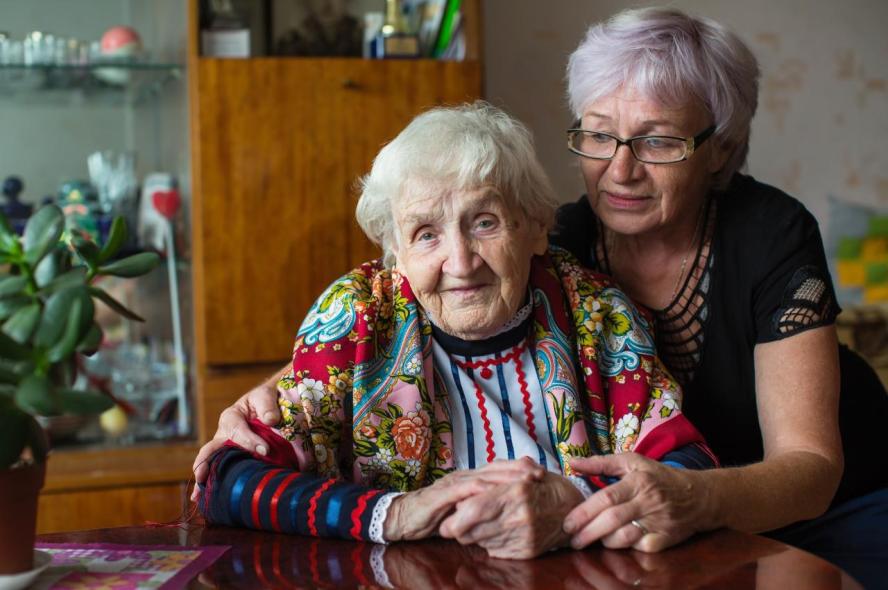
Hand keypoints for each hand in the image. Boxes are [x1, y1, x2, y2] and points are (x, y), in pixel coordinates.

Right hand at [190, 371, 283, 497]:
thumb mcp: (266, 396)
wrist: (267, 404)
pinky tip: (203, 499)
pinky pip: (219, 470)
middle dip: (205, 463)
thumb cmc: (265, 399)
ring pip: (211, 463)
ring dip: (203, 479)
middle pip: (211, 450)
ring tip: (198, 496)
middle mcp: (223, 434)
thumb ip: (267, 406)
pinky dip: (210, 483)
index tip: (265, 450)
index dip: (249, 441)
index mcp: (231, 416)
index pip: (236, 430)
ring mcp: (224, 448)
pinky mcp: (231, 458)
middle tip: (202, 477)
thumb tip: (270, 420)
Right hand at [385, 458, 545, 541]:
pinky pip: (465, 489)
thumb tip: (505, 510)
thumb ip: (481, 506)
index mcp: (469, 478)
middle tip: (540, 473)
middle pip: (496, 468)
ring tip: (525, 480)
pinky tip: (496, 490)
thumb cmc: (435, 516)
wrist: (404, 518)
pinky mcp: (444, 494)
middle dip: (519, 470)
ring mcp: (454, 483)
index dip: (519, 469)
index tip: (540, 473)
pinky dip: (482, 489)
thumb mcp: (463, 510)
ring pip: (485, 476)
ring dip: (507, 477)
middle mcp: (464, 476)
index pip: (498, 469)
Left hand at [439, 471, 583, 558]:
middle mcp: (519, 517)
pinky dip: (489, 541)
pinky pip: (494, 550)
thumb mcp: (520, 473)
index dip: (455, 516)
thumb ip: (491, 480)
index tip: (449, 515)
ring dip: (474, 534)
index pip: (473, 510)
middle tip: (457, 520)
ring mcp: (523, 537)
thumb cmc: (544, 486)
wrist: (573, 509)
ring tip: (481, 522)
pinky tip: (498, 530)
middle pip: (472, 530)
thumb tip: (462, 499)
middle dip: (458, 527)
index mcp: (516, 491)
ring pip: (480, 541)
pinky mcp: (525, 552)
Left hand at [563, 453, 709, 551]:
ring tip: (591, 539)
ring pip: (625, 537)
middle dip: (588, 532)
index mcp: (638, 482)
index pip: (607, 498)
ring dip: (604, 541)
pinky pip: (640, 548)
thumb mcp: (633, 462)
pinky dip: (625, 548)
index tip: (568, 523)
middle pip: (613, 520)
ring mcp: (659, 523)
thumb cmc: (659, 477)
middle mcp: (648, 502)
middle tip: (572, 539)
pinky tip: (615, 543)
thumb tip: (573, 464)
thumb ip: (601, 463)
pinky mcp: (666, 539)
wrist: (699, 496)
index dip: (585, 512)